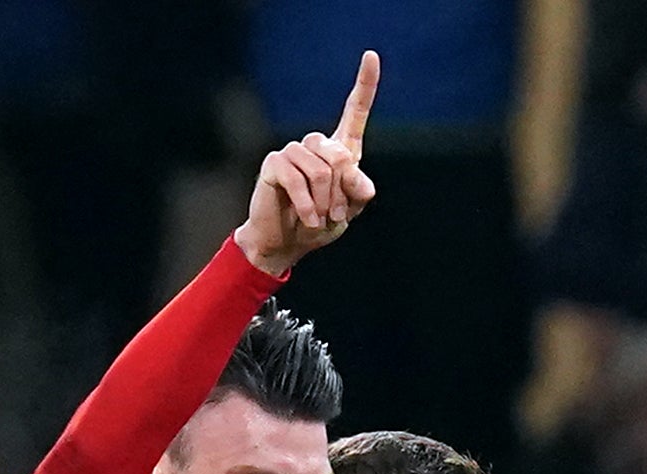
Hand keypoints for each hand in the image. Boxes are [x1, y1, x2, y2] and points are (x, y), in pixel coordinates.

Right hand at [234, 51, 378, 275]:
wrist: (285, 243)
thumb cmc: (319, 224)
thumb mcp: (349, 211)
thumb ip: (358, 192)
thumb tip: (358, 180)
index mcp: (339, 151)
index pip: (355, 112)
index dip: (365, 85)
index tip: (372, 56)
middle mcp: (316, 145)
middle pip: (340, 155)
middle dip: (341, 192)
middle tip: (336, 215)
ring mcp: (293, 151)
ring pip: (320, 170)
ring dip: (324, 201)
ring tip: (319, 218)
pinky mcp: (274, 163)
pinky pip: (298, 179)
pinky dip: (307, 204)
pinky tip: (308, 219)